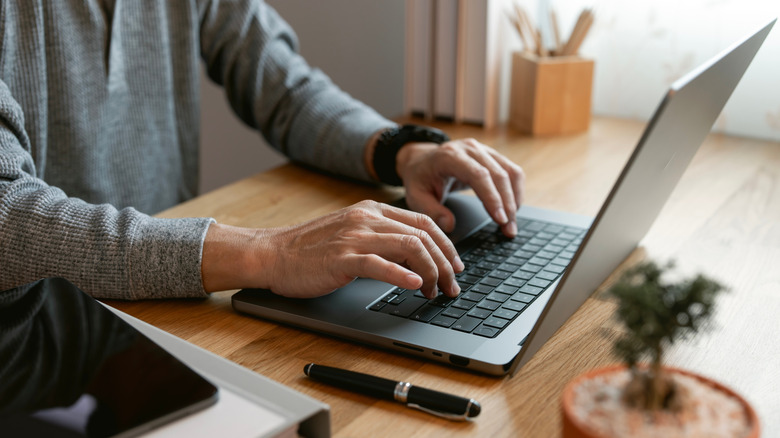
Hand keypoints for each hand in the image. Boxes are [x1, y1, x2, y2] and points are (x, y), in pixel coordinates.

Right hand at [201, 201, 463, 298]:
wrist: (273, 253)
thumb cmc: (311, 250)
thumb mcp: (352, 234)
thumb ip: (382, 238)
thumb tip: (416, 258)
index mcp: (372, 211)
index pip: (423, 223)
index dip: (446, 245)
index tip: (455, 266)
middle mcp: (367, 219)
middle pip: (423, 235)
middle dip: (445, 263)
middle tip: (451, 286)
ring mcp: (354, 237)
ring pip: (409, 247)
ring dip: (431, 272)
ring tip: (436, 292)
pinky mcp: (342, 258)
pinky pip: (379, 264)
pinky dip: (402, 275)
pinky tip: (414, 285)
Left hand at [396, 138, 524, 236]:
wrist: (421, 159)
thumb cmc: (419, 177)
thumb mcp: (415, 195)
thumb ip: (430, 211)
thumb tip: (450, 225)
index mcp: (450, 156)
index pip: (479, 175)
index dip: (492, 197)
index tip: (499, 219)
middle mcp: (470, 149)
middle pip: (498, 174)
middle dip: (507, 204)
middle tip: (509, 229)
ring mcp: (483, 150)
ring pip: (510, 172)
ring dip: (515, 199)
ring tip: (511, 224)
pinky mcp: (492, 156)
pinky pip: (512, 171)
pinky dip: (516, 191)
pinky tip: (512, 209)